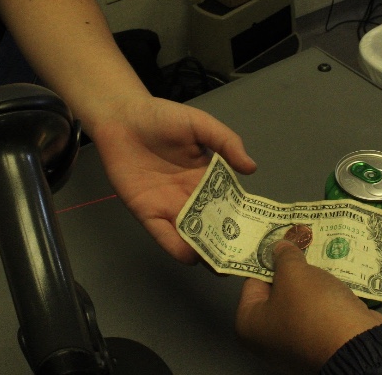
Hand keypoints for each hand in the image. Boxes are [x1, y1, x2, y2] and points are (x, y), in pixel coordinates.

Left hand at [91, 95, 255, 263]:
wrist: (121, 117)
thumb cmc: (162, 118)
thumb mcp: (200, 124)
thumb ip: (226, 142)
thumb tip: (251, 168)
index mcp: (208, 177)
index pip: (230, 202)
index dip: (243, 217)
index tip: (259, 234)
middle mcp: (191, 196)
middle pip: (213, 224)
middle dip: (227, 242)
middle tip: (243, 259)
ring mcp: (169, 206)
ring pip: (191, 235)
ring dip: (205, 250)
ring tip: (221, 265)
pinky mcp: (147, 212)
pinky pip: (163, 234)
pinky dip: (176, 247)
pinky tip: (191, 256)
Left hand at [235, 240, 381, 373]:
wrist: (356, 343)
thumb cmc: (313, 310)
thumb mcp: (293, 273)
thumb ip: (284, 256)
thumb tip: (281, 248)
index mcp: (249, 324)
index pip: (252, 280)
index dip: (267, 257)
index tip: (278, 237)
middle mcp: (268, 338)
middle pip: (278, 290)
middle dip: (292, 266)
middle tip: (301, 240)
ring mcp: (295, 342)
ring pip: (301, 299)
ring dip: (312, 278)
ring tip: (320, 249)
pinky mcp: (321, 340)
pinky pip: (320, 310)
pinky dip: (326, 293)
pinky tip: (336, 271)